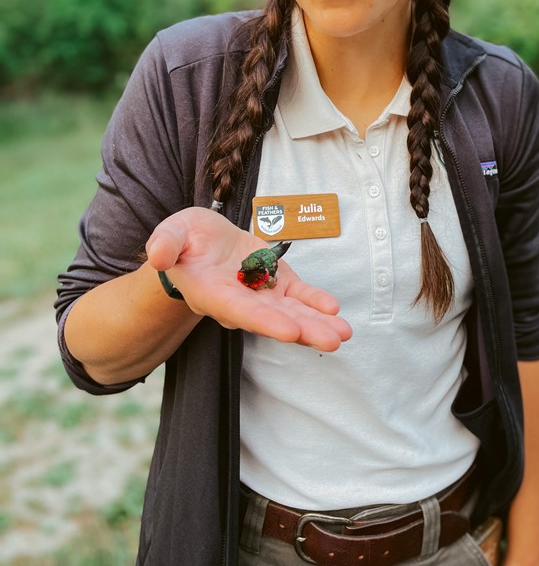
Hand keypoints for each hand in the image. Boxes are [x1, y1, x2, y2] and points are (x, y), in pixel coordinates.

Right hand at [146, 207, 352, 351]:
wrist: (199, 243)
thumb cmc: (183, 240)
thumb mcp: (171, 232)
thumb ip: (166, 243)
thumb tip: (159, 256)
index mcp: (211, 293)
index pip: (239, 310)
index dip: (264, 320)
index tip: (289, 330)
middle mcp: (239, 302)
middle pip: (273, 320)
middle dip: (303, 330)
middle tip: (331, 341)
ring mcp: (261, 294)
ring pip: (292, 312)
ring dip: (317, 323)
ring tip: (342, 333)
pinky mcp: (277, 282)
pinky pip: (299, 295)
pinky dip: (316, 301)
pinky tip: (334, 309)